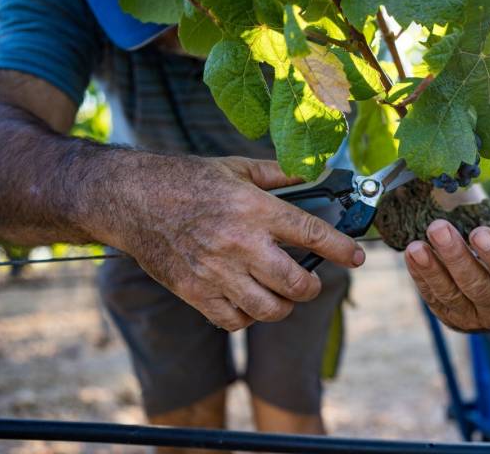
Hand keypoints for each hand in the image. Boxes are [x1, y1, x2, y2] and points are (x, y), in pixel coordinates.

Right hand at [107, 155, 364, 330]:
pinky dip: (247, 316)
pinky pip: (234, 320)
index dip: (342, 249)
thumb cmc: (185, 180)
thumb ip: (278, 174)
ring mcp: (216, 272)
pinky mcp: (195, 291)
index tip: (357, 258)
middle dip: (312, 287)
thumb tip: (313, 174)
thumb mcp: (235, 168)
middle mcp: (239, 243)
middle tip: (311, 282)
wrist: (131, 199)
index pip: (312, 235)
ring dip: (283, 306)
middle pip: (296, 283)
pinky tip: (247, 300)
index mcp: (254, 209)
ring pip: (269, 309)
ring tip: (281, 294)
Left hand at [404, 220, 489, 331]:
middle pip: (476, 285)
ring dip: (431, 269)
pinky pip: (433, 297)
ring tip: (416, 246)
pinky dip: (420, 276)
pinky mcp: (449, 317)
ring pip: (451, 294)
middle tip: (438, 228)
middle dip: (455, 256)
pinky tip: (412, 255)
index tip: (479, 232)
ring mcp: (472, 319)